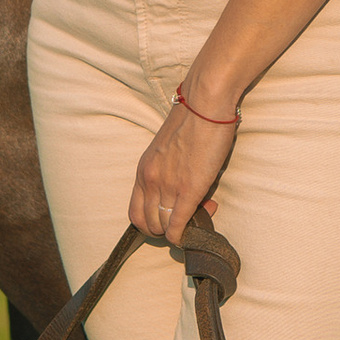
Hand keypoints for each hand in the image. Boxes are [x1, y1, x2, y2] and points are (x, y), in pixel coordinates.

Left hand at [129, 92, 234, 243]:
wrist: (205, 104)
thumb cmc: (192, 121)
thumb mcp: (168, 150)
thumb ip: (170, 172)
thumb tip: (184, 191)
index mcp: (143, 170)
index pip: (135, 213)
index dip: (151, 222)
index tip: (170, 216)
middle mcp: (150, 181)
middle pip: (147, 224)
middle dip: (166, 229)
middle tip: (188, 217)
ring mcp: (167, 186)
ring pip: (163, 227)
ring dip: (180, 230)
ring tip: (201, 214)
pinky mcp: (189, 190)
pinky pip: (179, 225)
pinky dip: (184, 236)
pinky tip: (196, 232)